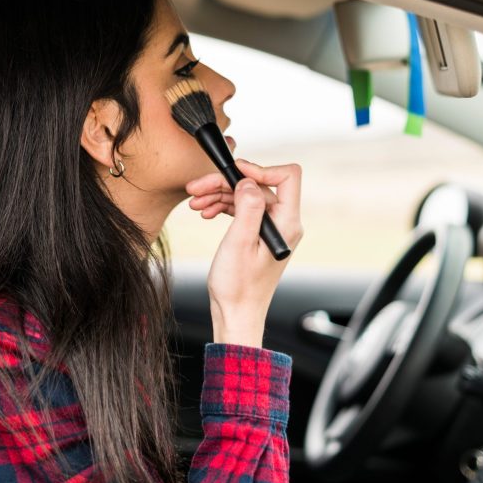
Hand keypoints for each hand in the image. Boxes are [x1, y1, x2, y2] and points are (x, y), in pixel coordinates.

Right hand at [185, 159, 303, 347]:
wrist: (235, 313)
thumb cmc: (238, 286)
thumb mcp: (239, 243)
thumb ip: (247, 208)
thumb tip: (248, 181)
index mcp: (286, 223)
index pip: (287, 177)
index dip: (259, 169)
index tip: (233, 172)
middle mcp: (283, 223)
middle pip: (258, 186)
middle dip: (226, 183)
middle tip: (197, 187)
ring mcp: (271, 229)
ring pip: (247, 196)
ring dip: (219, 195)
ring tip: (195, 202)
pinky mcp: (258, 234)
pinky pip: (242, 209)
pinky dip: (223, 207)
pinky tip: (205, 212)